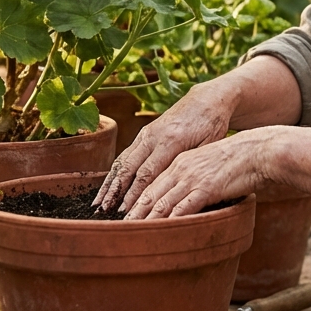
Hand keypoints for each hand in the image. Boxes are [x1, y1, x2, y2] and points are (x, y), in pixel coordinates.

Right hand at [94, 83, 235, 211]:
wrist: (206, 100)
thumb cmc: (212, 125)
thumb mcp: (209, 145)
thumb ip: (191, 165)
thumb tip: (178, 191)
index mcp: (171, 140)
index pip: (148, 172)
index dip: (134, 193)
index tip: (125, 210)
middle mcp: (153, 136)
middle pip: (129, 168)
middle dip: (115, 191)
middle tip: (104, 210)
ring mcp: (146, 134)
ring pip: (122, 161)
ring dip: (109, 183)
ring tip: (98, 203)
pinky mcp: (143, 135)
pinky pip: (125, 155)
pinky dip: (114, 173)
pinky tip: (107, 187)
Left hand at [123, 128, 279, 219]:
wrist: (258, 152)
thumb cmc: (237, 161)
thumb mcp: (208, 166)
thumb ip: (194, 179)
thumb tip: (185, 197)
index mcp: (180, 161)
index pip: (150, 182)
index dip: (134, 199)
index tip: (123, 213)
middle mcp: (181, 168)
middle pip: (149, 193)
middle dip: (132, 212)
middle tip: (118, 227)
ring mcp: (192, 178)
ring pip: (161, 202)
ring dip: (145, 220)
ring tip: (132, 234)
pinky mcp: (205, 188)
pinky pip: (182, 208)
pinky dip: (169, 221)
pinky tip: (160, 232)